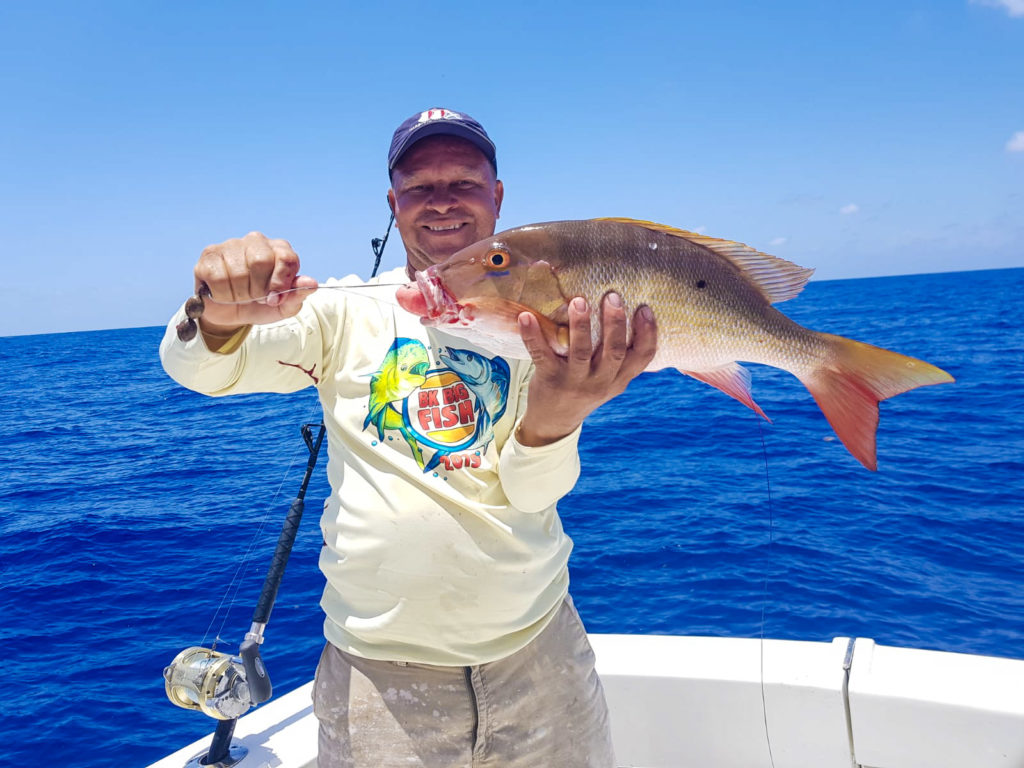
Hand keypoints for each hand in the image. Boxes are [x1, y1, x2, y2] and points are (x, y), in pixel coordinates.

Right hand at [193, 231, 317, 332]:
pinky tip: (223, 293)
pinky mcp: (209, 255)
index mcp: (279, 250)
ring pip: (238, 272)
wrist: (231, 314)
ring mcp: (231, 245)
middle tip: (255, 297)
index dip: (280, 283)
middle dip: (258, 289)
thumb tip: (311, 284)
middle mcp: (256, 241)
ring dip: (239, 294)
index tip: (275, 299)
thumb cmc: (261, 305)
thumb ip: (297, 295)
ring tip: (239, 296)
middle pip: (261, 261)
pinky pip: (217, 277)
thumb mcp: (283, 307)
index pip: (286, 257)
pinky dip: (222, 294)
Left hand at [516, 292, 656, 445]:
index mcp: (618, 379)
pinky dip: (532, 335)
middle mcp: (600, 382)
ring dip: (580, 325)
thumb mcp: (608, 380)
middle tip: (612, 297)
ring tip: (578, 301)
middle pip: (614, 351)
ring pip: (581, 352)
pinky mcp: (549, 380)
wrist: (554, 421)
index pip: (642, 357)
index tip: (644, 309)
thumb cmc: (584, 388)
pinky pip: (541, 355)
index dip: (648, 333)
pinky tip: (526, 317)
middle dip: (615, 323)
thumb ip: (618, 357)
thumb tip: (625, 309)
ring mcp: (574, 382)